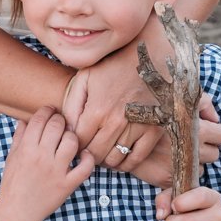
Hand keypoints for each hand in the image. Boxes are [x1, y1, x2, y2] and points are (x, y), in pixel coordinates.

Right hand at [0, 108, 94, 220]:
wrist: (17, 212)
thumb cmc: (13, 184)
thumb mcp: (11, 158)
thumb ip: (19, 138)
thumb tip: (25, 120)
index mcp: (26, 149)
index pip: (40, 119)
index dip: (47, 110)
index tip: (50, 111)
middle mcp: (41, 158)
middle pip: (57, 126)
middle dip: (61, 120)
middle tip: (61, 123)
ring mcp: (56, 171)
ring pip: (72, 142)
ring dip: (72, 136)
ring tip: (69, 140)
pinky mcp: (67, 185)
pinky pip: (85, 168)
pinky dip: (88, 158)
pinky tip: (85, 155)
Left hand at [61, 42, 155, 169]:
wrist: (149, 58)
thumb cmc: (113, 68)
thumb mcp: (85, 79)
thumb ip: (71, 105)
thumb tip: (66, 130)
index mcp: (97, 109)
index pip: (78, 142)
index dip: (73, 145)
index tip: (76, 142)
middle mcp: (117, 122)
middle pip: (95, 154)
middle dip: (88, 154)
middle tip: (88, 148)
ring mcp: (137, 127)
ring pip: (114, 160)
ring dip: (105, 159)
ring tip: (103, 150)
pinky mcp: (154, 130)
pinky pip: (136, 159)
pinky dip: (126, 162)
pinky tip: (120, 153)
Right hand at [120, 95, 220, 186]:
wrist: (112, 125)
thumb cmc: (146, 106)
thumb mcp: (174, 95)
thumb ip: (201, 102)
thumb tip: (215, 117)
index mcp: (194, 125)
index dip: (218, 132)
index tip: (209, 131)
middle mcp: (188, 146)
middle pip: (215, 154)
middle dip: (206, 148)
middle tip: (189, 141)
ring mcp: (176, 164)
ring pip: (200, 168)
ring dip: (193, 161)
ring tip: (176, 151)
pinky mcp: (165, 178)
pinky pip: (184, 180)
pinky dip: (178, 172)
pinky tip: (167, 161)